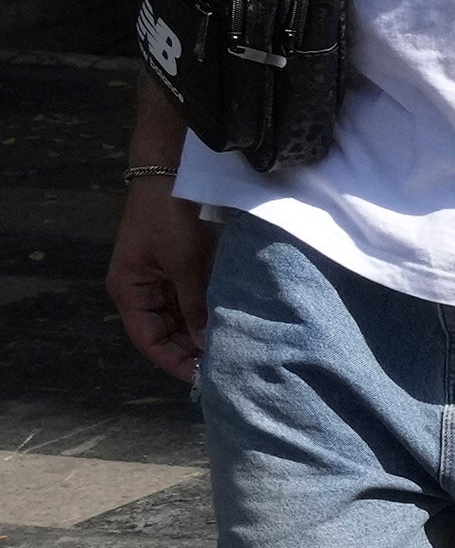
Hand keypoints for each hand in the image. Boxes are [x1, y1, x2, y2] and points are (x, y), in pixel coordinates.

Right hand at [108, 179, 217, 382]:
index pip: (149, 340)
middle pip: (165, 331)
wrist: (173, 169)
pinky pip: (191, 296)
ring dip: (201, 330)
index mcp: (130, 291)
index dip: (173, 360)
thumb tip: (205, 342)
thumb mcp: (183, 261)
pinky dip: (206, 309)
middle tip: (224, 366)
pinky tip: (230, 320)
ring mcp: (161, 277)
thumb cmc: (170, 215)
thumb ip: (193, 302)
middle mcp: (142, 289)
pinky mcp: (180, 264)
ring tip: (231, 349)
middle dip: (190, 348)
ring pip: (180, 316)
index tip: (201, 378)